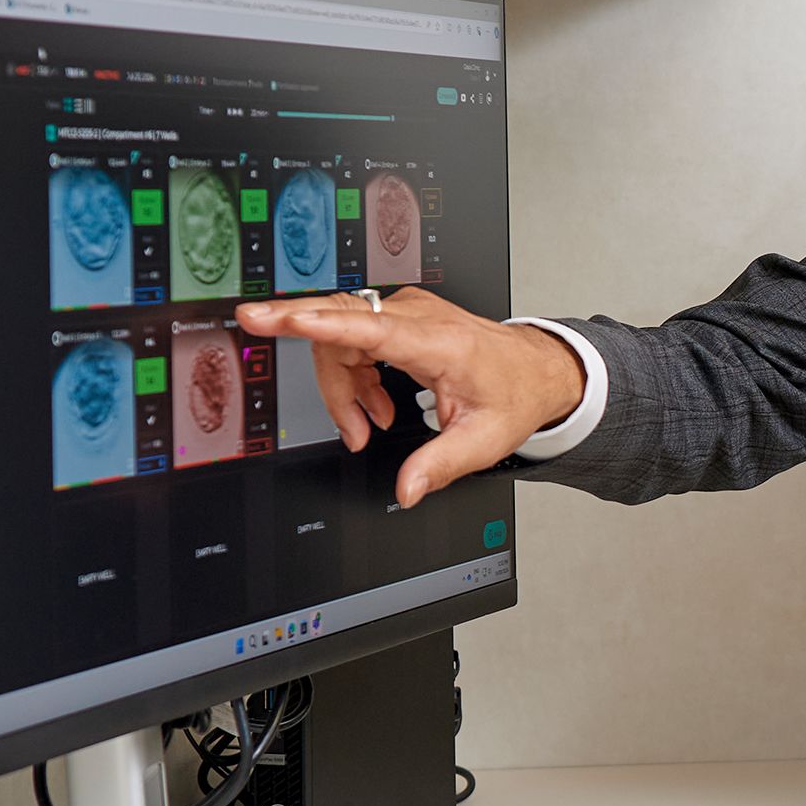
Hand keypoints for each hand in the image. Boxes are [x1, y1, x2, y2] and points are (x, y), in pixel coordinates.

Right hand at [234, 288, 585, 506]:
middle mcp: (417, 317)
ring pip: (340, 340)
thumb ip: (438, 467)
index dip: (311, 323)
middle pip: (339, 332)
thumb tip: (405, 492)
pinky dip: (356, 379)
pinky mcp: (399, 318)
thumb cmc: (512, 393)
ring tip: (374, 425)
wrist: (535, 369)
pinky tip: (378, 407)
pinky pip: (353, 341)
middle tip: (350, 429)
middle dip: (330, 382)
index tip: (269, 318)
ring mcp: (406, 313)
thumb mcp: (483, 441)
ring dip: (346, 390)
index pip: (363, 326)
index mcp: (437, 341)